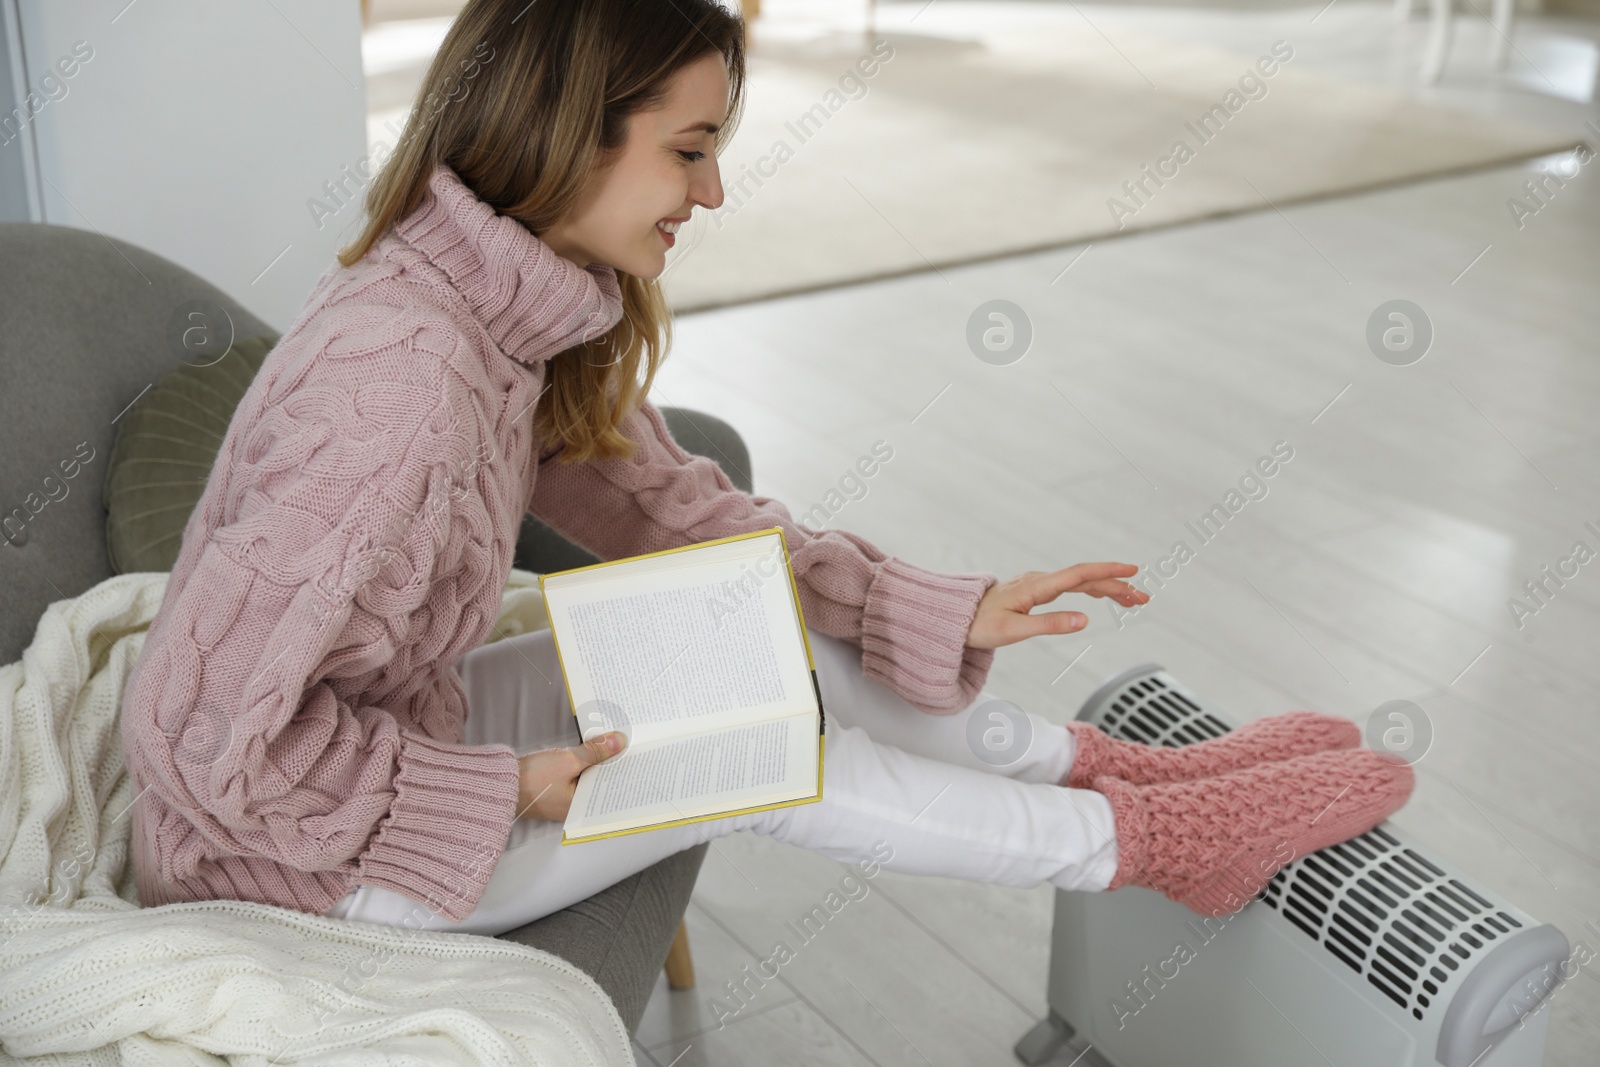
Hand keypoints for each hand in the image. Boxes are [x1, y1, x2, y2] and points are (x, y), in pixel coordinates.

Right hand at [516, 732, 627, 820]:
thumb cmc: (533, 779)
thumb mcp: (568, 761)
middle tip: (630, 742)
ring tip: (616, 742)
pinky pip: (579, 775)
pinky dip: (586, 763)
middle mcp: (578, 807)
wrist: (500, 783)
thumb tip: (620, 741)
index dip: (623, 768)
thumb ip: (595, 752)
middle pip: (602, 782)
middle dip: (613, 763)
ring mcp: (566, 799)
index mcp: (584, 808)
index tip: (637, 751)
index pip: (611, 787)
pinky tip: (594, 749)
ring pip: (591, 777)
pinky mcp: (557, 789)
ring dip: (600, 761)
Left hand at [964, 562, 1149, 649]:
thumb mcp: (1014, 631)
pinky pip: (1069, 585)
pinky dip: (1089, 589)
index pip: (1079, 575)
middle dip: (1116, 585)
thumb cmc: (980, 626)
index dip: (1107, 572)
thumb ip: (1049, 625)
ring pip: (1079, 581)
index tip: (1132, 572)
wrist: (954, 618)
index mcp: (1036, 587)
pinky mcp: (1034, 590)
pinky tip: (1100, 593)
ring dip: (1106, 588)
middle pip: (1085, 578)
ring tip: (1131, 599)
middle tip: (1143, 598)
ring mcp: (1037, 584)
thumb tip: (1084, 620)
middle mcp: (1039, 580)